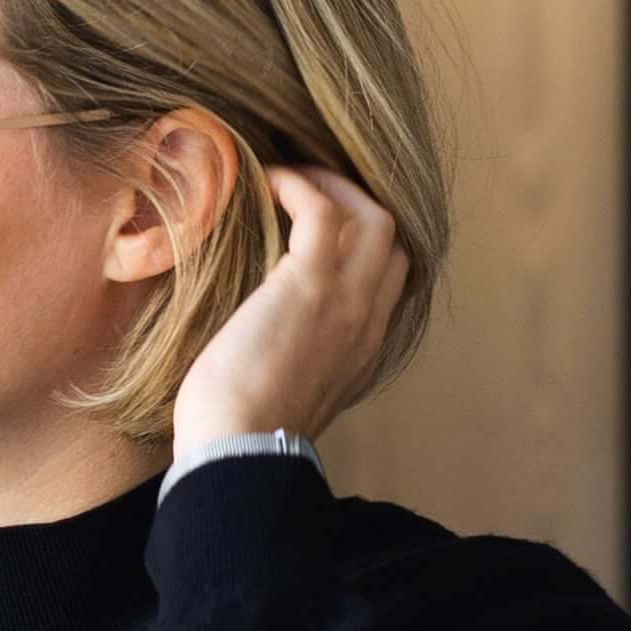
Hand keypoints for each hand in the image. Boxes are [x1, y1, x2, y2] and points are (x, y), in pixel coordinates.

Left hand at [168, 163, 409, 455]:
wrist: (239, 451)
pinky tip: (267, 184)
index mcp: (362, 348)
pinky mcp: (311, 285)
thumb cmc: (240, 432)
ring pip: (372, 215)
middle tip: (305, 190)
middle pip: (391, 236)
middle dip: (353, 200)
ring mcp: (345, 301)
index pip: (389, 276)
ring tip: (288, 179)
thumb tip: (260, 340)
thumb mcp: (285, 393)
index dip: (361, 240)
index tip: (318, 223)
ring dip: (330, 185)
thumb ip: (294, 361)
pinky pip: (322, 211)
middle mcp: (366, 321)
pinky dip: (298, 186)